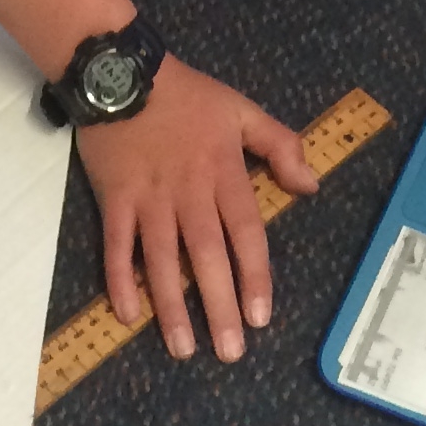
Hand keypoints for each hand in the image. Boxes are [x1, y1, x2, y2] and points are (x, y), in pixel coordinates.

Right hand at [75, 56, 315, 361]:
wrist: (122, 73)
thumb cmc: (187, 97)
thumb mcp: (241, 109)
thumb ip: (280, 145)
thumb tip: (311, 185)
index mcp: (222, 171)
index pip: (244, 231)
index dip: (253, 274)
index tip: (260, 317)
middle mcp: (187, 191)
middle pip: (204, 254)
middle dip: (217, 305)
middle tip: (229, 352)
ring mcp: (148, 197)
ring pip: (160, 259)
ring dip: (170, 306)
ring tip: (182, 348)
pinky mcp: (114, 199)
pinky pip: (115, 246)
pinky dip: (119, 280)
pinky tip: (128, 315)